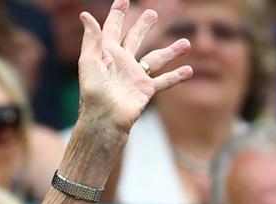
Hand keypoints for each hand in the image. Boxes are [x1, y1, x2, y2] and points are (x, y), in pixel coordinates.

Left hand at [75, 0, 191, 136]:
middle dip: (143, 26)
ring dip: (171, 51)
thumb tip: (86, 15)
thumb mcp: (88, 63)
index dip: (117, 14)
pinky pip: (164, 81)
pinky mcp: (145, 90)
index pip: (112, 29)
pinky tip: (189, 70)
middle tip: (152, 12)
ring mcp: (135, 76)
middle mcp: (122, 63)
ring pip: (156, 58)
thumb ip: (91, 39)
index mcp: (107, 54)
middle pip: (134, 39)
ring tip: (187, 43)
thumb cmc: (93, 92)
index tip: (123, 0)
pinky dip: (177, 76)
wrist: (104, 119)